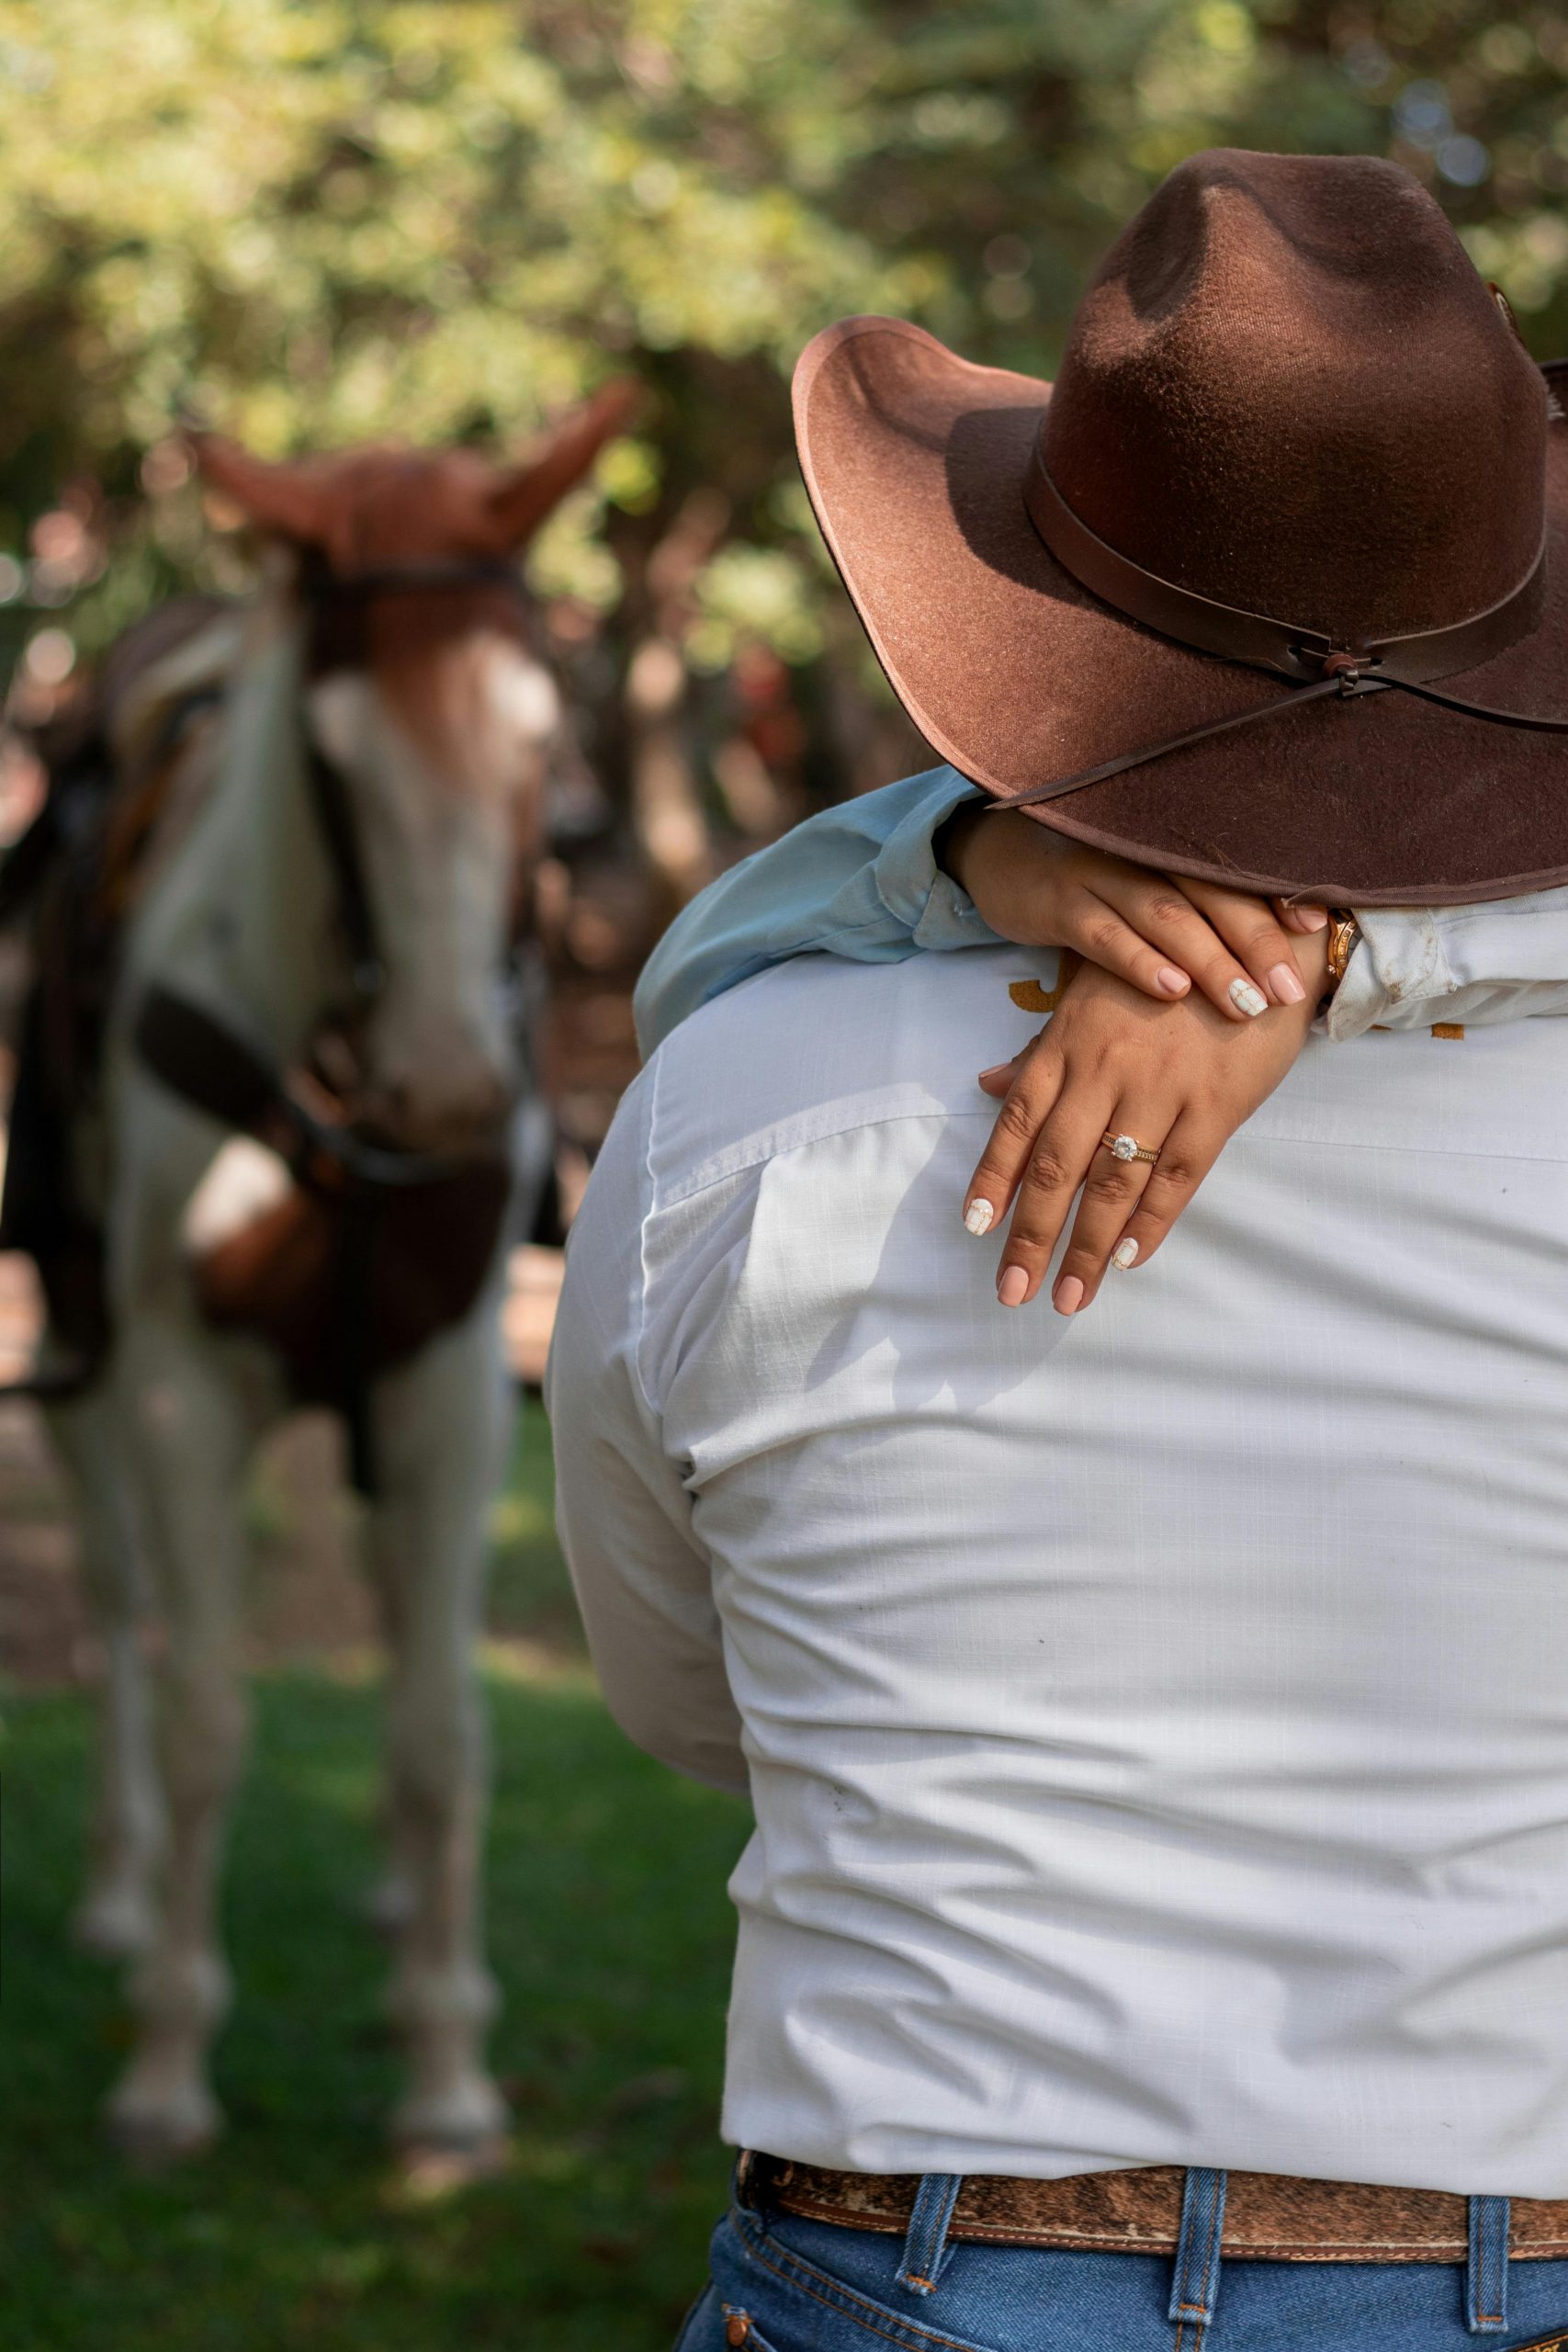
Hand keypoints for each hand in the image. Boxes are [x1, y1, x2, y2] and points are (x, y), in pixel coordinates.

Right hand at [939, 804, 1326, 1022]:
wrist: (1000, 855)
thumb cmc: (1092, 883)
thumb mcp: (1144, 883)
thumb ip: (1194, 906)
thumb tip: (1270, 951)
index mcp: (1169, 843)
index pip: (1235, 867)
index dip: (1277, 894)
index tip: (1317, 928)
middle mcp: (1140, 849)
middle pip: (1210, 892)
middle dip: (1255, 942)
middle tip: (1291, 991)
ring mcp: (1098, 871)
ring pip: (1165, 915)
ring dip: (1209, 961)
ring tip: (1246, 1004)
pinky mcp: (1056, 900)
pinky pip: (1104, 934)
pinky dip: (1139, 961)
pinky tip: (1170, 991)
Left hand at [964, 924, 1330, 1311]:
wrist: (1256, 940)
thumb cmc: (1165, 972)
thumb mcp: (1091, 994)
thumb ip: (1041, 1048)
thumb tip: (986, 1086)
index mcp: (1069, 1043)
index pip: (1018, 1123)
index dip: (993, 1179)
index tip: (976, 1229)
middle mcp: (1106, 1070)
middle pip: (1056, 1167)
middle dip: (1031, 1236)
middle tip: (1011, 1292)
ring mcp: (1161, 1090)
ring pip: (1112, 1183)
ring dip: (1085, 1248)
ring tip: (1067, 1297)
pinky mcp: (1216, 1105)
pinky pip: (1178, 1176)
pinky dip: (1151, 1222)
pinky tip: (1127, 1260)